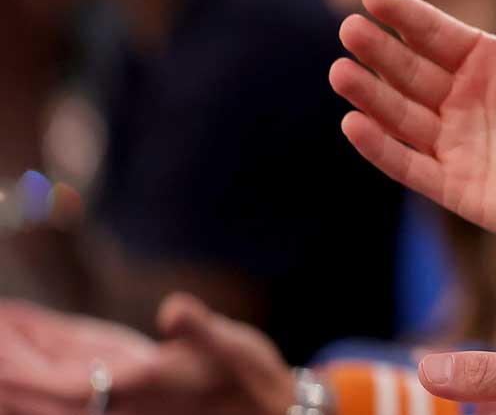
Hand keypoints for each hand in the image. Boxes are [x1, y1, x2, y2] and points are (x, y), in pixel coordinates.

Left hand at [0, 294, 292, 414]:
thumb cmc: (251, 381)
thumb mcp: (232, 348)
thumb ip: (199, 329)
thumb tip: (174, 310)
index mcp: (132, 388)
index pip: (52, 378)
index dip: (16, 356)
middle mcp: (112, 407)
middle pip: (34, 392)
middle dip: (8, 361)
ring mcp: (111, 410)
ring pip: (42, 399)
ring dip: (15, 372)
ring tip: (5, 332)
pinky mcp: (120, 404)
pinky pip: (62, 394)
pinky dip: (37, 378)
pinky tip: (35, 353)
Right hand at [331, 0, 495, 256]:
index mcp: (490, 63)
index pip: (436, 33)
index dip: (406, 14)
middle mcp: (465, 101)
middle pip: (411, 71)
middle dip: (379, 51)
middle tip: (351, 29)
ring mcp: (458, 144)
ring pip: (402, 115)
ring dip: (370, 95)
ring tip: (342, 72)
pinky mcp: (457, 186)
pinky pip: (410, 165)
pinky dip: (381, 148)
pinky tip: (354, 124)